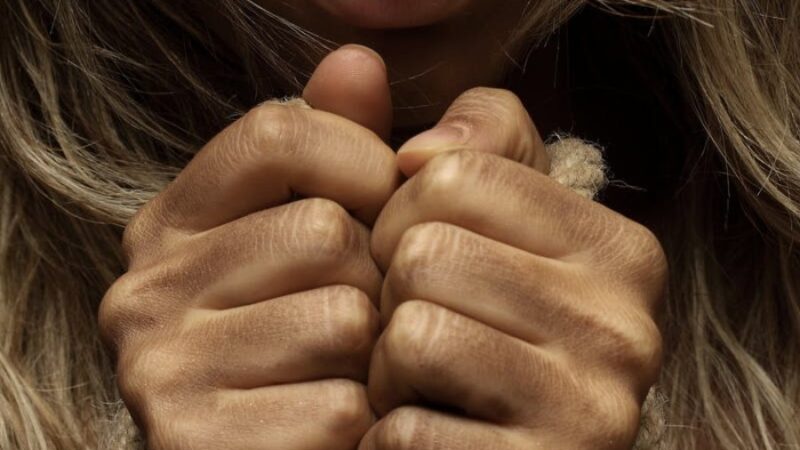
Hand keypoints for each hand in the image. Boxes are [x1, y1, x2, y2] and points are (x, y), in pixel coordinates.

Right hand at [99, 46, 398, 449]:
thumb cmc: (320, 332)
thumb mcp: (329, 226)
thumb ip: (340, 143)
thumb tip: (358, 59)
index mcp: (172, 221)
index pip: (279, 130)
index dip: (360, 161)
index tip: (380, 207)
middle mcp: (143, 287)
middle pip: (323, 230)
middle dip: (371, 277)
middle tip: (354, 317)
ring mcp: (157, 370)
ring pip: (341, 317)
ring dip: (371, 352)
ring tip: (343, 370)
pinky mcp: (192, 444)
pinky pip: (338, 405)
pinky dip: (360, 419)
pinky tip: (332, 425)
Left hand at [360, 88, 666, 448]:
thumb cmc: (488, 330)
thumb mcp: (503, 228)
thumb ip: (479, 148)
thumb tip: (418, 148)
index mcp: (620, 249)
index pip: (456, 173)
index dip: (400, 215)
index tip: (414, 258)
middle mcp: (625, 326)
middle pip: (426, 254)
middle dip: (392, 297)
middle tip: (419, 334)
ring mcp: (594, 410)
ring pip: (414, 334)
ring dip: (386, 368)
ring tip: (421, 385)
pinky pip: (407, 430)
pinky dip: (388, 439)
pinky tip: (430, 437)